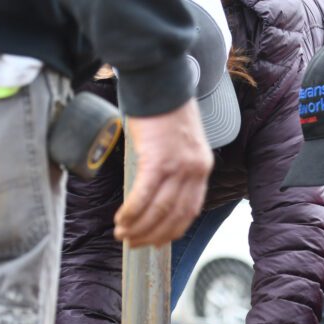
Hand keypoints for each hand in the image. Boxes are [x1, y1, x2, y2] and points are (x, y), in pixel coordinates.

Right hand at [114, 100, 212, 246]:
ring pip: (159, 210)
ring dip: (140, 227)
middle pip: (175, 215)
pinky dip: (132, 212)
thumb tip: (157, 188)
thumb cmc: (165, 108)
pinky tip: (121, 219)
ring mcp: (178, 167)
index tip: (157, 241)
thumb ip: (176, 165)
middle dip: (153, 234)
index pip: (190, 210)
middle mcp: (195, 170)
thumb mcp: (180, 141)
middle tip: (134, 243)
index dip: (172, 230)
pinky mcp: (158, 160)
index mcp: (202, 167)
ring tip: (123, 235)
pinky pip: (144, 196)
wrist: (160, 80)